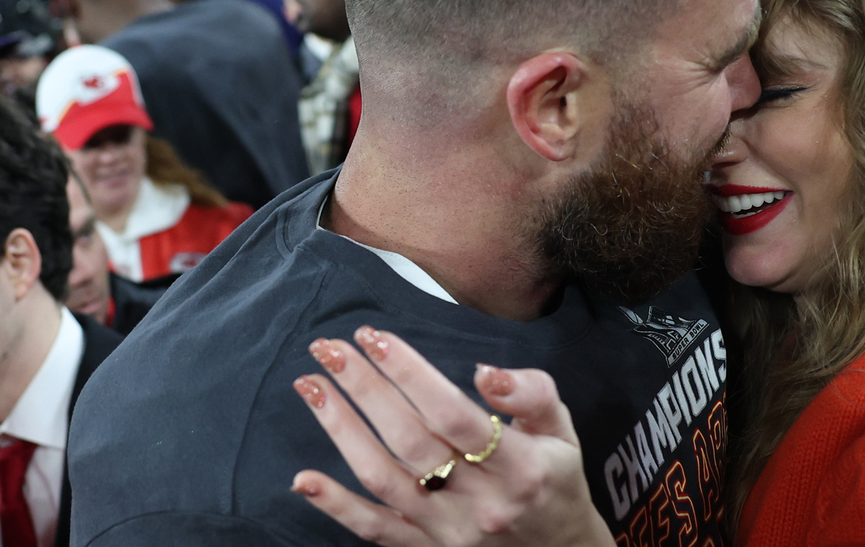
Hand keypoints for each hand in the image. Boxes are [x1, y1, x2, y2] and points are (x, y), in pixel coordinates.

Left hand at [291, 327, 614, 546]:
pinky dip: (336, 506)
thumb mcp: (562, 429)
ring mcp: (449, 530)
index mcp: (520, 467)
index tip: (374, 337)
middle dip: (364, 388)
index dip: (409, 373)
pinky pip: (376, 531)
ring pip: (384, 478)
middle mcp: (481, 502)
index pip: (453, 412)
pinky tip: (303, 479)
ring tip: (311, 385)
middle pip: (409, 440)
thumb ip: (530, 394)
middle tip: (330, 348)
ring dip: (340, 430)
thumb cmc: (555, 478)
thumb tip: (486, 373)